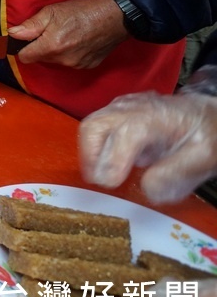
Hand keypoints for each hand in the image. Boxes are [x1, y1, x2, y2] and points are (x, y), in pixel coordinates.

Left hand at [8, 0, 126, 68]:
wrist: (113, 17)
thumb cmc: (80, 11)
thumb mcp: (51, 12)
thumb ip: (30, 25)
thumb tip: (12, 34)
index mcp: (51, 46)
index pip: (25, 57)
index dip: (24, 48)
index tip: (29, 39)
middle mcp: (62, 60)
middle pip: (41, 58)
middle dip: (41, 47)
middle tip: (51, 32)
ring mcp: (76, 65)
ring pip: (56, 61)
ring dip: (56, 51)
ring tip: (67, 35)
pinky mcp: (88, 66)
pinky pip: (71, 62)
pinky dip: (71, 54)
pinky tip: (79, 41)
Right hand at [79, 90, 216, 203]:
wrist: (208, 115)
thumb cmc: (206, 133)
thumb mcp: (203, 156)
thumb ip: (176, 173)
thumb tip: (147, 189)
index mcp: (154, 117)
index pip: (124, 134)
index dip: (113, 160)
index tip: (110, 183)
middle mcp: (133, 107)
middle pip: (95, 126)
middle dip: (91, 157)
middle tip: (100, 181)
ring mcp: (123, 107)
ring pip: (92, 126)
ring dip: (91, 153)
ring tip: (103, 176)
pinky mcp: (118, 112)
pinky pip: (98, 126)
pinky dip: (97, 147)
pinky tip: (111, 163)